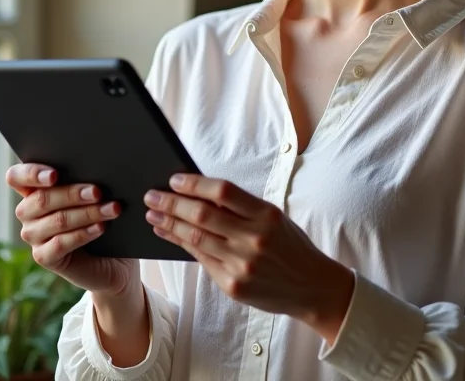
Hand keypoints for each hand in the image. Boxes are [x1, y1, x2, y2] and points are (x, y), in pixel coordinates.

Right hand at [7, 163, 138, 296]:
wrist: (112, 254)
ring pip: (57, 220)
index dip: (32, 173)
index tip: (55, 175)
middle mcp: (27, 212)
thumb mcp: (91, 192)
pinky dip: (84, 233)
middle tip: (98, 192)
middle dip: (73, 194)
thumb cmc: (100, 211)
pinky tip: (101, 227)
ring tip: (112, 208)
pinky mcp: (43, 256)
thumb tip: (98, 168)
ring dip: (88, 213)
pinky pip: (61, 243)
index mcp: (33, 188)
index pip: (16, 177)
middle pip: (42, 199)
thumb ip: (84, 179)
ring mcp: (33, 235)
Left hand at [144, 174, 353, 343]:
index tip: (174, 179)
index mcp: (265, 215)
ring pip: (195, 238)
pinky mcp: (233, 286)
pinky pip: (201, 260)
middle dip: (172, 203)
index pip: (223, 192)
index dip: (195, 184)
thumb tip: (198, 193)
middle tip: (152, 196)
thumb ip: (240, 208)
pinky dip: (180, 245)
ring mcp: (242, 265)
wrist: (312, 286)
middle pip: (202, 215)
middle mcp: (253, 238)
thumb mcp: (272, 218)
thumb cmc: (289, 245)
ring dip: (169, 224)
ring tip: (154, 215)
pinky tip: (168, 234)